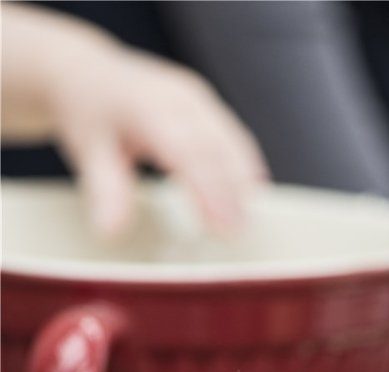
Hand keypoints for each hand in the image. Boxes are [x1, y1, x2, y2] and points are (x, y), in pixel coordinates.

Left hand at [1, 4, 266, 235]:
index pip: (186, 151)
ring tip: (247, 221)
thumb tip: (112, 231)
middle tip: (239, 233)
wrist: (87, 69)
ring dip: (244, 180)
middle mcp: (177, 96)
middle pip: (217, 147)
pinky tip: (250, 194)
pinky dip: (245, 166)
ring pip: (231, 140)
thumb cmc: (88, 110)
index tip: (222, 226)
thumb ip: (105, 190)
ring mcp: (196, 98)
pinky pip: (233, 136)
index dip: (209, 190)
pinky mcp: (206, 106)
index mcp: (146, 105)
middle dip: (233, 192)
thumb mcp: (87, 150)